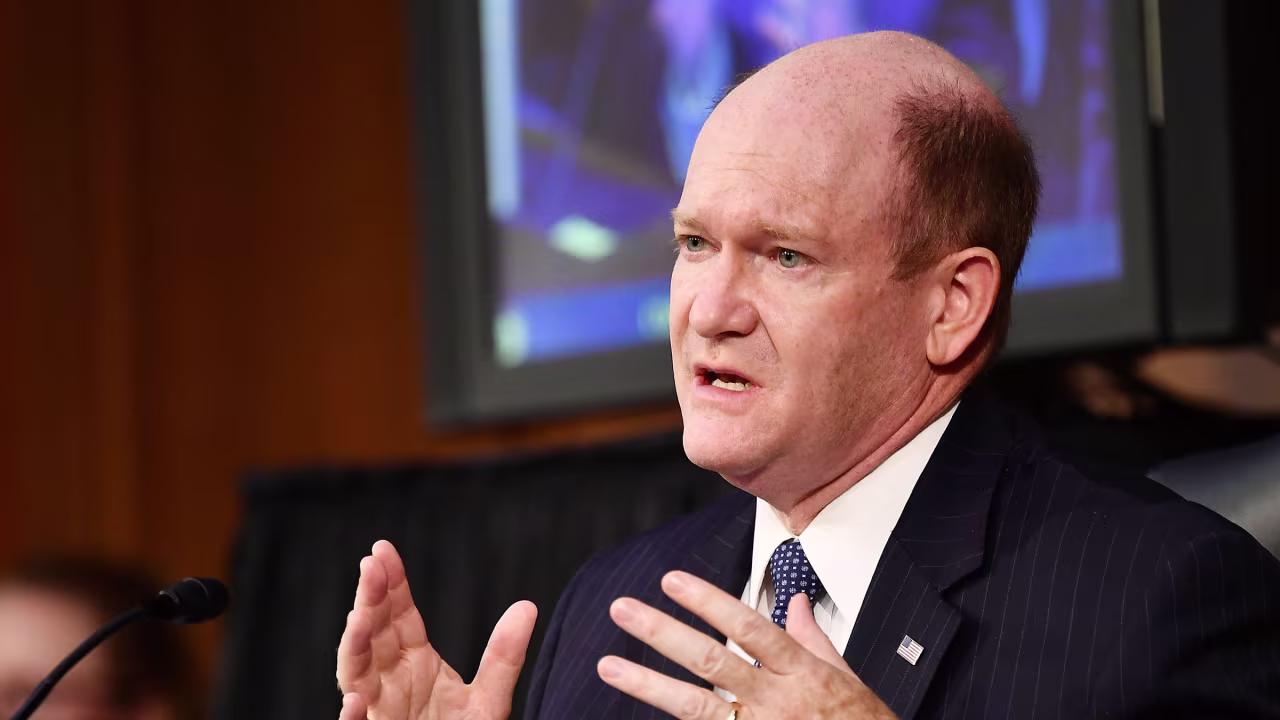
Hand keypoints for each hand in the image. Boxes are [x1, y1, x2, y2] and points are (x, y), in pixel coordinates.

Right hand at [336, 540, 537, 719]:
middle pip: (373, 636)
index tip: (382, 550)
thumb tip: (527, 607)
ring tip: (360, 619)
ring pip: (355, 678)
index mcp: (414, 665)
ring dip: (353, 648)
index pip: (398, 617)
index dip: (391, 584)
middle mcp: (389, 684)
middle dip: (370, 600)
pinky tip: (355, 703)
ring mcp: (379, 714)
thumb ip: (503, 658)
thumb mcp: (488, 702)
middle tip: (371, 567)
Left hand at [596, 571, 895, 718]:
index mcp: (803, 672)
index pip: (750, 627)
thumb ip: (814, 638)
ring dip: (648, 684)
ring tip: (608, 665)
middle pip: (712, 661)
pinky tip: (640, 712)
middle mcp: (778, 702)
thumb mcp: (848, 678)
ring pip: (696, 707)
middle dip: (663, 633)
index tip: (671, 580)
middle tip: (622, 609)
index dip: (710, 602)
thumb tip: (795, 599)